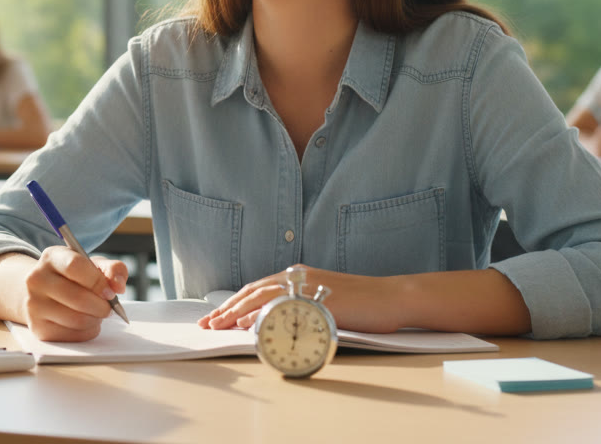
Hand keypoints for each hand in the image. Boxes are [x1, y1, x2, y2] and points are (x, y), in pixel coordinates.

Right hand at [20, 247, 127, 341]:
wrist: (45, 294)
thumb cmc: (75, 278)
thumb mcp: (93, 265)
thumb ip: (112, 270)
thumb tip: (118, 286)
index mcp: (51, 257)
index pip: (75, 266)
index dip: (97, 281)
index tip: (111, 292)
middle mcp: (36, 279)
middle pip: (78, 297)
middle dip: (102, 306)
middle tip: (109, 307)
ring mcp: (34, 305)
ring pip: (77, 320)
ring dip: (96, 320)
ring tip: (97, 313)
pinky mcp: (38, 329)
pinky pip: (73, 336)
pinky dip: (88, 332)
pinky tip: (87, 323)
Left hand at [197, 265, 399, 333]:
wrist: (393, 297)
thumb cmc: (364, 303)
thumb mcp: (325, 300)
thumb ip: (300, 305)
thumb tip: (273, 322)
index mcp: (298, 275)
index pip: (257, 289)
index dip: (233, 303)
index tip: (215, 317)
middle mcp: (299, 276)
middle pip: (253, 290)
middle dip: (227, 308)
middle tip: (207, 324)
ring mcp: (308, 286)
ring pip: (262, 296)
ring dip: (237, 311)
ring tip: (219, 325)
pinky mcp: (319, 299)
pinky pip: (285, 306)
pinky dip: (263, 314)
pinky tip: (249, 323)